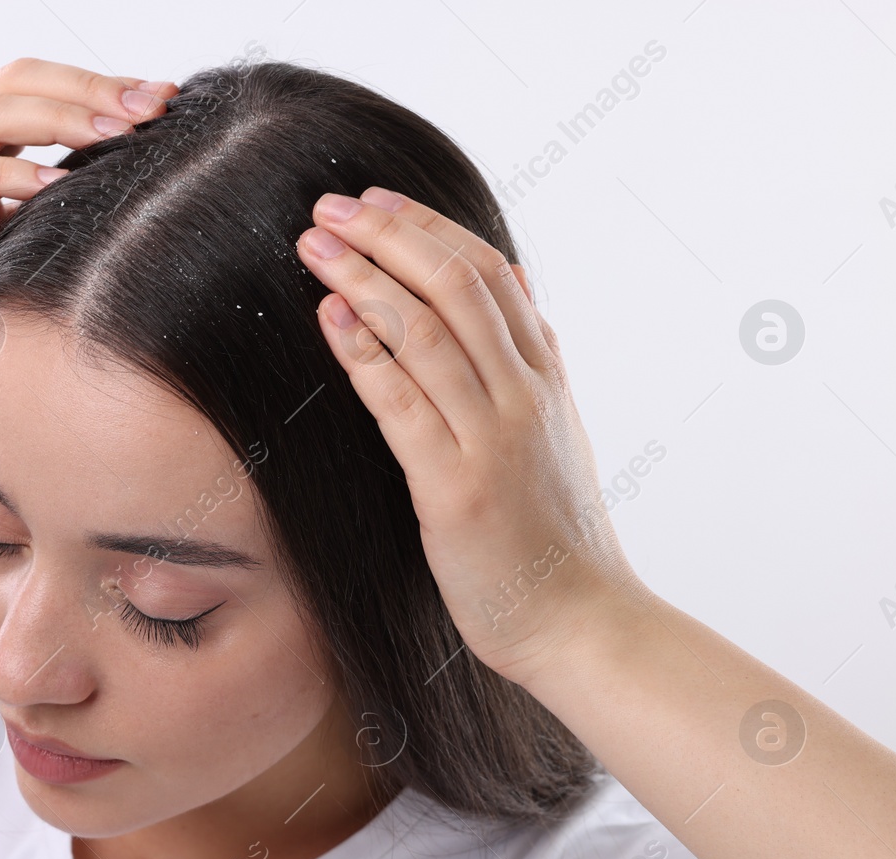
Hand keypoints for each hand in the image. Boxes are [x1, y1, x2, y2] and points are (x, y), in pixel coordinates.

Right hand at [0, 58, 176, 371]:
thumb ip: (39, 210)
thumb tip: (118, 202)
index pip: (34, 84)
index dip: (97, 84)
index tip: (163, 99)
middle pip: (20, 82)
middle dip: (94, 89)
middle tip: (157, 105)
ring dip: (63, 118)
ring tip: (120, 132)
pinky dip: (10, 174)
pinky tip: (57, 186)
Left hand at [295, 188, 648, 688]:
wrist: (581, 622)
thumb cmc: (556, 537)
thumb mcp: (557, 431)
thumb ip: (532, 358)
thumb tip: (515, 281)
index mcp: (546, 377)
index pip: (489, 272)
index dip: (428, 227)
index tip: (377, 199)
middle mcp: (524, 395)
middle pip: (456, 284)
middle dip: (388, 234)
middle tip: (331, 205)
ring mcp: (493, 438)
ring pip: (427, 331)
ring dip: (364, 277)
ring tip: (314, 242)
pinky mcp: (456, 487)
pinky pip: (404, 403)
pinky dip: (364, 352)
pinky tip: (329, 315)